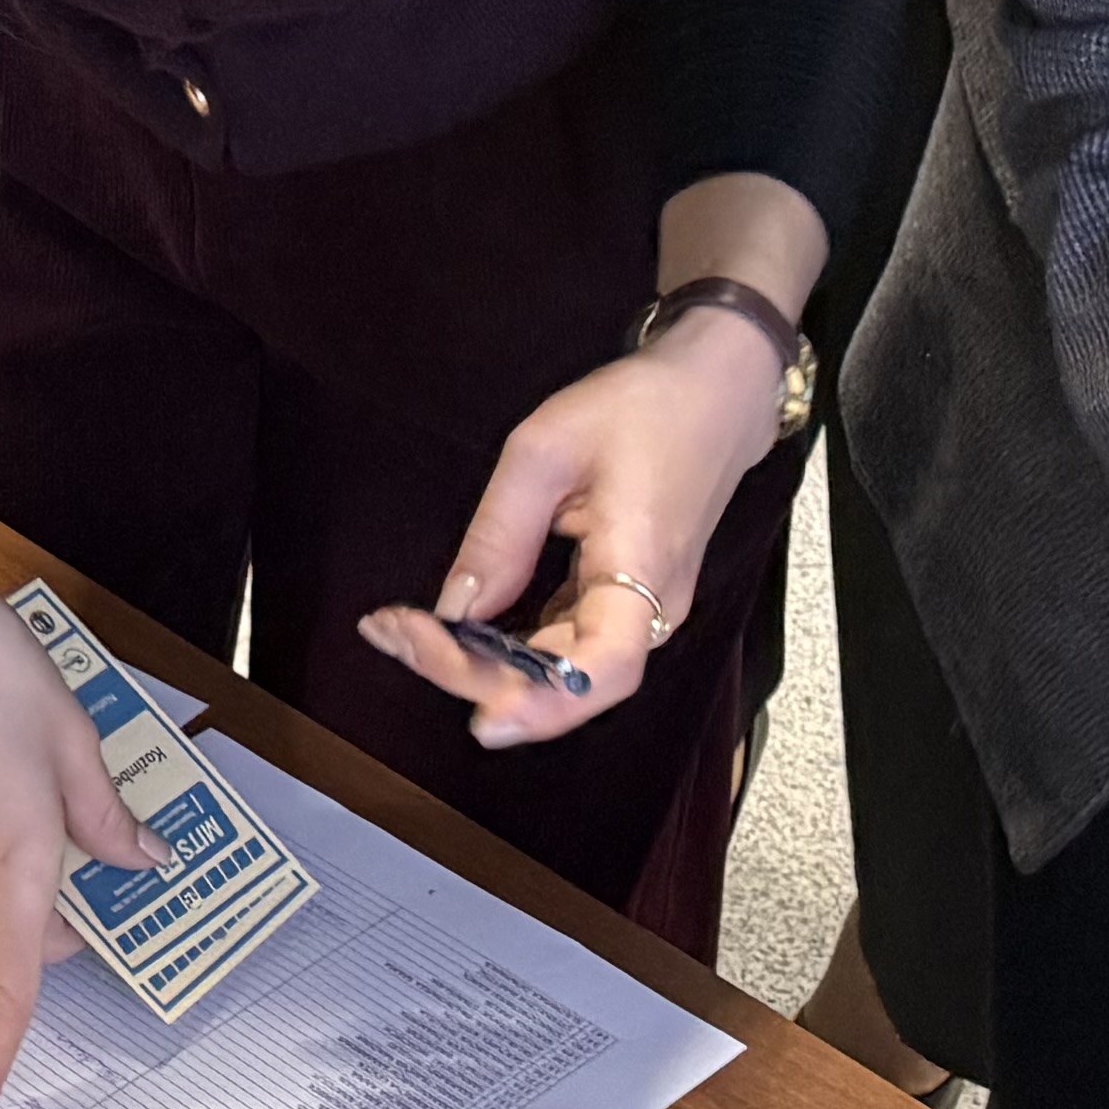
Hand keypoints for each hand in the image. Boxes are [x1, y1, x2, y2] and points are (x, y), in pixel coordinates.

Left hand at [358, 316, 774, 746]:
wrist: (715, 392)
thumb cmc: (638, 408)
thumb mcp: (546, 448)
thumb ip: (500, 534)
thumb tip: (454, 610)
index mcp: (643, 569)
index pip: (604, 668)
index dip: (545, 704)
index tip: (479, 716)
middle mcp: (652, 608)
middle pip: (569, 679)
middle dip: (475, 674)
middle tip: (392, 634)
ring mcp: (643, 608)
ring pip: (563, 668)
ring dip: (484, 665)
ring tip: (403, 633)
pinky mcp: (626, 597)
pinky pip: (565, 641)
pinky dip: (508, 644)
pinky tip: (452, 628)